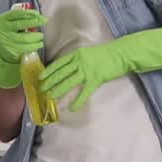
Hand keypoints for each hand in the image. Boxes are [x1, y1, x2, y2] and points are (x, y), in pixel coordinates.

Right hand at [0, 8, 46, 88]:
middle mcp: (3, 29)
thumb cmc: (11, 32)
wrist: (4, 49)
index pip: (16, 14)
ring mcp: (7, 41)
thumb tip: (38, 16)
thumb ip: (22, 18)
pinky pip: (27, 48)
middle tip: (44, 21)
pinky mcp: (12, 51)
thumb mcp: (12, 23)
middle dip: (35, 22)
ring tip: (41, 36)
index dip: (29, 12)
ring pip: (26, 38)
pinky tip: (39, 44)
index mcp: (3, 19)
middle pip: (21, 24)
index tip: (38, 14)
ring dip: (36, 36)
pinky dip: (35, 45)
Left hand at [39, 27, 161, 110]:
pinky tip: (72, 107)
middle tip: (42, 89)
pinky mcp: (96, 79)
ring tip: (51, 97)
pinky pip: (84, 92)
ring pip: (69, 82)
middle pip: (61, 73)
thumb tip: (68, 68)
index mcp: (76, 54)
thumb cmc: (105, 54)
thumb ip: (78, 60)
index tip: (41, 77)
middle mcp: (79, 62)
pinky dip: (78, 101)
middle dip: (50, 82)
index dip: (49, 71)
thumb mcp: (88, 53)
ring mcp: (87, 70)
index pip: (59, 64)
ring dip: (59, 90)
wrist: (121, 54)